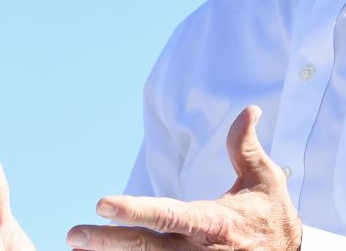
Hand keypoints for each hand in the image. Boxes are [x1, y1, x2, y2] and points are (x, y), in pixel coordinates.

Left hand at [67, 106, 301, 250]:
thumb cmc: (272, 215)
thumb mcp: (264, 179)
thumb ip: (244, 146)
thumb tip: (249, 109)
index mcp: (214, 222)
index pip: (169, 215)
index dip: (134, 209)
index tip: (102, 203)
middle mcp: (199, 250)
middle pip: (146, 247)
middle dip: (107, 242)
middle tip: (74, 234)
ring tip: (77, 249)